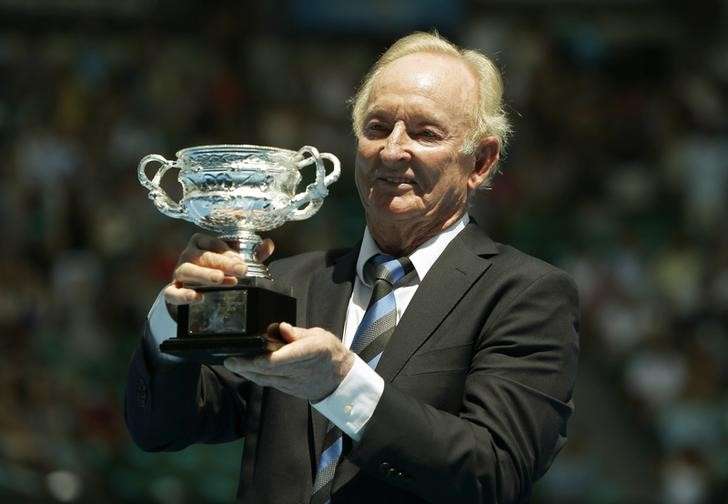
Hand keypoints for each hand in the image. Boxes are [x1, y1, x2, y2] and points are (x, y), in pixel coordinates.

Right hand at [163, 233, 274, 304]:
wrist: (192, 290)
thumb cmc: (215, 269)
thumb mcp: (233, 260)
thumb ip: (252, 253)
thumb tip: (269, 244)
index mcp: (201, 243)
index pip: (213, 243)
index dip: (228, 252)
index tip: (243, 261)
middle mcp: (188, 255)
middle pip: (204, 256)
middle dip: (223, 263)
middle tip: (241, 270)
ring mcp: (178, 273)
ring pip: (187, 270)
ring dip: (204, 275)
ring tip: (220, 279)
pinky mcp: (171, 290)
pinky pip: (172, 292)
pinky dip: (183, 295)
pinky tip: (197, 297)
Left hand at [223, 323, 355, 401]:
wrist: (340, 379)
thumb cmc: (329, 352)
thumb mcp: (319, 335)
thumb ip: (298, 333)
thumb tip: (280, 327)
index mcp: (311, 352)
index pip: (286, 358)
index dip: (266, 359)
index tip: (251, 357)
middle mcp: (300, 369)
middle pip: (269, 370)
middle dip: (247, 366)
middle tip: (229, 359)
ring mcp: (293, 382)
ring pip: (266, 379)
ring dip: (247, 372)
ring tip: (231, 364)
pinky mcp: (288, 389)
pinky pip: (268, 383)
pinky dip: (254, 376)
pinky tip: (243, 370)